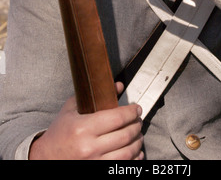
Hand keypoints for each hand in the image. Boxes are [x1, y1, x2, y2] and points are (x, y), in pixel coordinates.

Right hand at [29, 83, 143, 159]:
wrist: (44, 158)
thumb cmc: (59, 132)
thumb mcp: (71, 110)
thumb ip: (94, 95)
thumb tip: (119, 86)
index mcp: (83, 128)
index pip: (116, 118)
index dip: (131, 112)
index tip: (136, 108)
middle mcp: (90, 147)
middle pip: (125, 135)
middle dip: (136, 126)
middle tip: (138, 120)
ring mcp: (94, 163)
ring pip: (127, 153)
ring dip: (137, 142)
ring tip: (138, 135)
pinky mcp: (97, 172)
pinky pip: (122, 167)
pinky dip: (134, 159)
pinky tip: (136, 152)